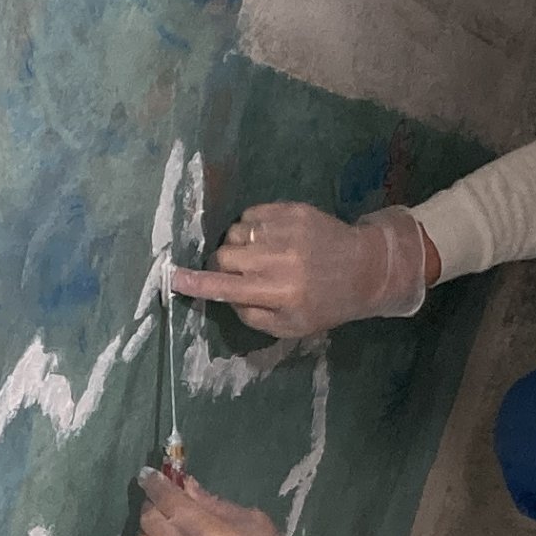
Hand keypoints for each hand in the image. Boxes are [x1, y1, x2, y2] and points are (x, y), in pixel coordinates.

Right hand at [169, 201, 430, 338]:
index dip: (195, 283)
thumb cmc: (325, 303)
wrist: (364, 266)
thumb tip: (223, 294)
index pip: (225, 287)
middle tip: (239, 273)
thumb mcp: (289, 326)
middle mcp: (279, 260)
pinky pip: (251, 214)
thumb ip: (251, 314)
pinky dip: (253, 227)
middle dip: (222, 265)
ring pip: (235, 233)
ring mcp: (285, 230)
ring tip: (261, 255)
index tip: (172, 277)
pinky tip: (271, 238)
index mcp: (278, 293)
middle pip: (223, 256)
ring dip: (239, 245)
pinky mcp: (291, 209)